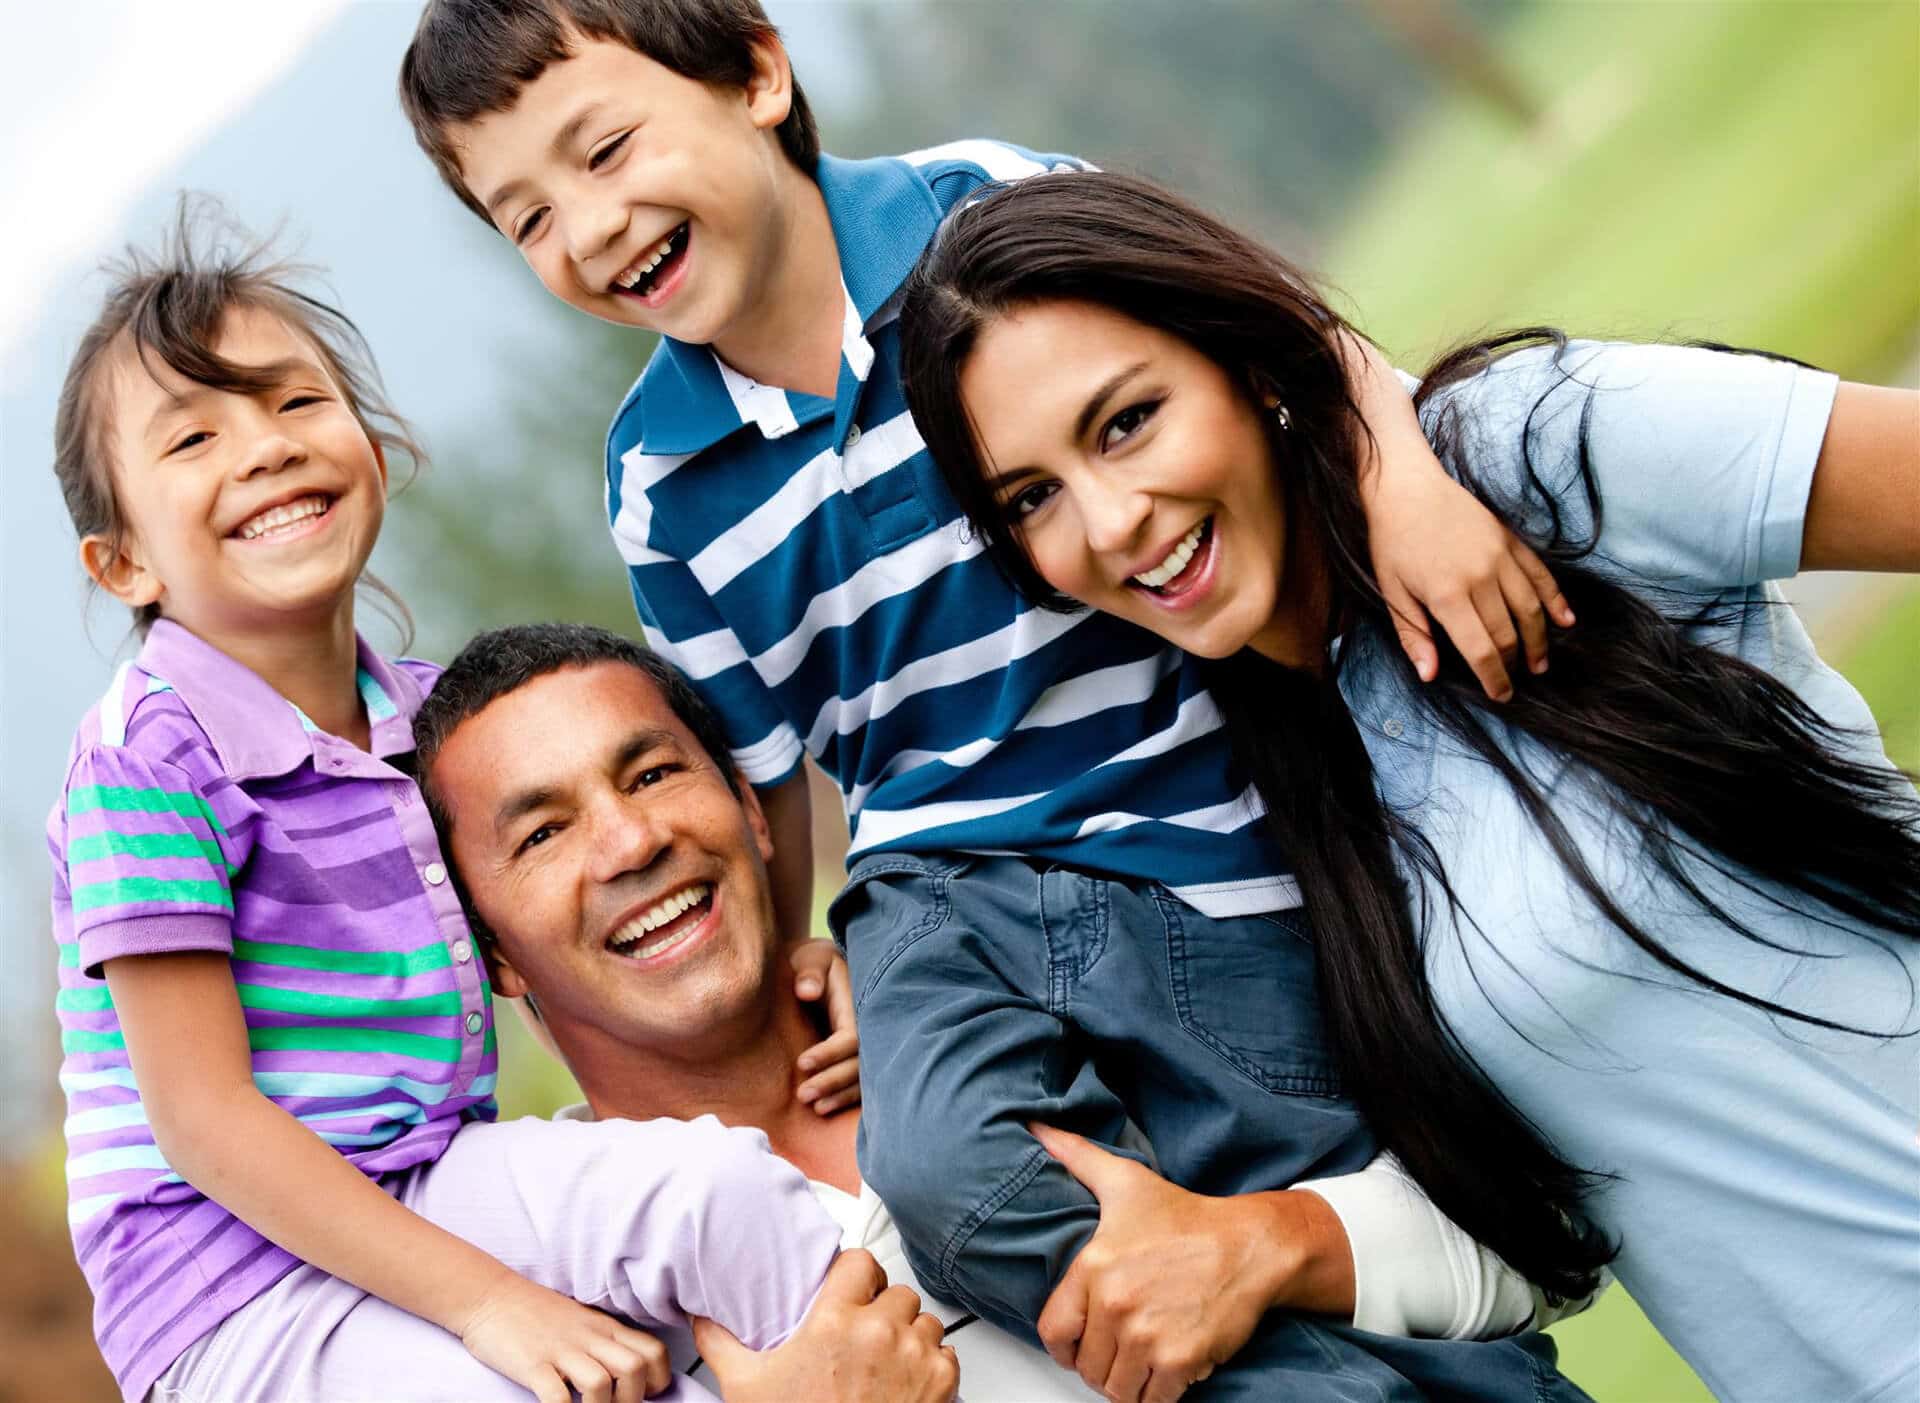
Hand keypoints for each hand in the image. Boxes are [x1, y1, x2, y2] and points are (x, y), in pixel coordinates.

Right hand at [458, 1270, 670, 1402]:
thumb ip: (603, 1342)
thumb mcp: (581, 1321)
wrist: (491, 1295)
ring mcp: (560, 1350)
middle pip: (634, 1369)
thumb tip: (627, 1372)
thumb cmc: (535, 1312)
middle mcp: (589, 1337)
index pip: (653, 1351)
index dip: (658, 1380)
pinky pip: (556, 1396)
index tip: (646, 1396)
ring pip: (600, 1383)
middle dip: (633, 1399)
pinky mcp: (532, 1364)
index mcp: (605, 1328)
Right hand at [693, 1250, 957, 1402]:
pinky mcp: (941, 1382)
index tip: (852, 1293)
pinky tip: (907, 1382)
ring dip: (909, 1337)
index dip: (857, 1276)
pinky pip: (946, 1353)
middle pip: (896, 1293)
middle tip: (866, 1339)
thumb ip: (723, 1345)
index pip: (860, 1262)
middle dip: (884, 1312)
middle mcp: (879, 1331)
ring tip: (886, 1364)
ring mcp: (914, 1355)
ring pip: (924, 1321)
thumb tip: (702, 1320)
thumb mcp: (748, 1388)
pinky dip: (932, 1365)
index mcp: (834, 1321)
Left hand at [791, 940, 859, 1113]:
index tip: (802, 1063)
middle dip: (833, 1081)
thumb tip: (807, 991)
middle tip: (803, 1095)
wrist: (822, 967)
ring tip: (815, 1107)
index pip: (851, 1037)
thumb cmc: (814, 961)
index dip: (829, 1053)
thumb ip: (809, 971)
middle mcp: (869, 1025)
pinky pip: (863, 1081)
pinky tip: (827, 1108)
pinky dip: (847, 1097)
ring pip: (863, 1076)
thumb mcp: (811, 957)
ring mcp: (870, 1041)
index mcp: (859, 1002)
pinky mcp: (864, 1054)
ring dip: (839, 1094)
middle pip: (860, 1062)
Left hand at [1031, 1124, 1306, 1402]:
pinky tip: (1169, 1369)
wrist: (1250, 1245)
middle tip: (1124, 1346)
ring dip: (1129, 1383)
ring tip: (1144, 1358)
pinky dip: (1158, 1395)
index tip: (1081, 1342)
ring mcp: (1146, 1336)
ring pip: (1116, 1390)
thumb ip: (1077, 1156)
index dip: (1066, 1344)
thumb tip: (1039, 1128)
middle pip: (1087, 1367)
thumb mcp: (1126, 1181)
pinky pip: (1152, 1402)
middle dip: (1103, 1362)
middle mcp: (1114, 1304)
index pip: (1054, 1332)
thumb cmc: (1189, 1220)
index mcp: (1093, 1267)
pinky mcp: (1180, 1361)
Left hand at [1342, 332, 1573, 699]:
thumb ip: (1413, 635)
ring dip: (1539, 640)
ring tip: (1541, 663)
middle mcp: (1480, 578)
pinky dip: (1556, 600)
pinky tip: (1566, 621)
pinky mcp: (1510, 540)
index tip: (1500, 696)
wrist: (1407, 486)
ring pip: (1531, 609)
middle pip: (1509, 634)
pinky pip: (1541, 575)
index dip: (1494, 679)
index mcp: (1447, 595)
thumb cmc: (1392, 541)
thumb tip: (1431, 675)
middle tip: (1515, 681)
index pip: (1481, 650)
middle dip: (1514, 664)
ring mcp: (1500, 557)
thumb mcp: (1391, 592)